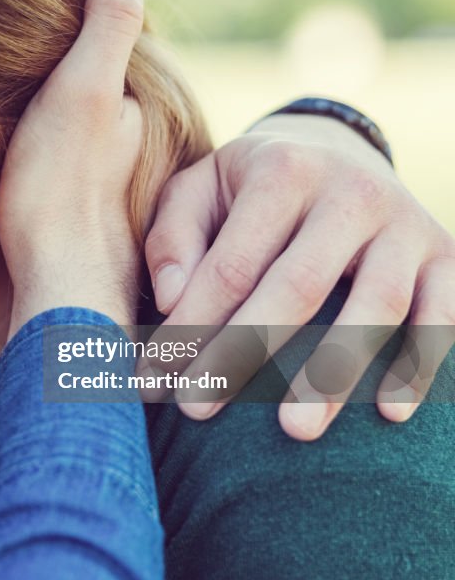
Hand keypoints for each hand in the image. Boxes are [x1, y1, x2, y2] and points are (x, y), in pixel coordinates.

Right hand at [0, 0, 144, 335]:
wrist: (60, 291)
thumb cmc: (63, 193)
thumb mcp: (81, 94)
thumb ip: (104, 34)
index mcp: (144, 117)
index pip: (123, 68)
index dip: (89, 60)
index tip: (61, 70)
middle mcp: (147, 158)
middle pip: (118, 114)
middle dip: (95, 108)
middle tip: (51, 122)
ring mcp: (128, 200)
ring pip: (107, 157)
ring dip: (85, 153)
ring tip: (49, 160)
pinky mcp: (108, 237)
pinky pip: (94, 196)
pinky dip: (78, 191)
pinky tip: (55, 203)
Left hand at [141, 112, 454, 438]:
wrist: (338, 149)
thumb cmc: (247, 186)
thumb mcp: (197, 188)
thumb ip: (172, 238)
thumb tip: (173, 301)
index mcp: (282, 171)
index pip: (231, 265)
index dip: (190, 327)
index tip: (154, 379)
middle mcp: (350, 192)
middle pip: (297, 286)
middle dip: (243, 354)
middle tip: (197, 409)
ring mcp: (404, 225)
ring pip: (376, 305)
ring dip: (335, 373)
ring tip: (294, 430)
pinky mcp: (444, 255)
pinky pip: (441, 314)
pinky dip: (419, 364)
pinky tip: (389, 413)